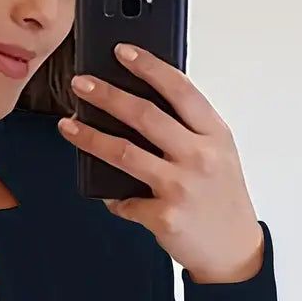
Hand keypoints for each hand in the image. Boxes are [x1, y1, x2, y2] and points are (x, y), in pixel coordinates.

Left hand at [58, 43, 264, 283]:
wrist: (232, 249)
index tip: (121, 52)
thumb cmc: (220, 197)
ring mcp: (181, 186)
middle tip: (80, 84)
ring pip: (124, 153)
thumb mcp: (218, 154)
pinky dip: (112, 197)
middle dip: (106, 95)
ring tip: (68, 125)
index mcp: (214, 134)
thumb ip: (187, 130)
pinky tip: (106, 193)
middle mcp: (199, 156)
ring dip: (90, 138)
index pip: (179, 89)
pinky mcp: (164, 216)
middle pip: (144, 115)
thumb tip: (135, 107)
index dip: (148, 66)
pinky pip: (124, 200)